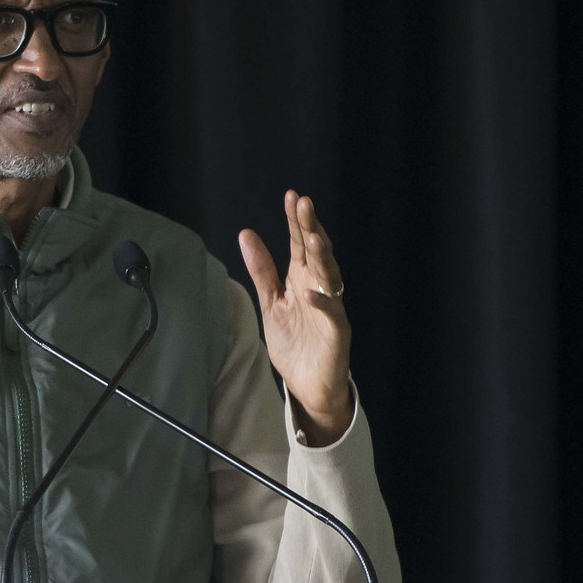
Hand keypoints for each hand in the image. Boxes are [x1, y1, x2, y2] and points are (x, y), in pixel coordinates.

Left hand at [239, 190, 353, 445]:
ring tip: (313, 237)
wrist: (308, 385)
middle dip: (310, 228)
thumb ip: (262, 270)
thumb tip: (246, 233)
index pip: (300, 244)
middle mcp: (319, 289)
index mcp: (302, 280)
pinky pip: (332, 314)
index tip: (291, 196)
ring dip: (322, 257)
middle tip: (304, 203)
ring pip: (329, 277)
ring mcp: (330, 309)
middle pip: (316, 253)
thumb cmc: (294, 343)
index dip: (295, 221)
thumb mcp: (271, 302)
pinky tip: (312, 291)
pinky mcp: (336, 332)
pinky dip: (323, 302)